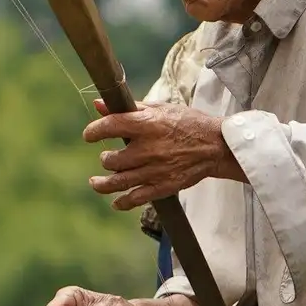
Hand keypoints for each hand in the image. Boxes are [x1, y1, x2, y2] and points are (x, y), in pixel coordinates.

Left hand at [83, 103, 242, 210]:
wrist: (216, 146)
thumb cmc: (187, 123)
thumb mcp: (159, 109)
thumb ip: (129, 108)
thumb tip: (98, 103)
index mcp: (146, 124)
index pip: (109, 126)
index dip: (93, 131)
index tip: (89, 135)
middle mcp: (148, 149)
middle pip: (112, 159)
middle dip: (105, 159)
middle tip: (108, 157)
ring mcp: (154, 170)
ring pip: (118, 182)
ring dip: (102, 184)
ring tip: (95, 182)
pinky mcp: (163, 186)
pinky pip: (135, 198)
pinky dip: (121, 202)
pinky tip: (115, 201)